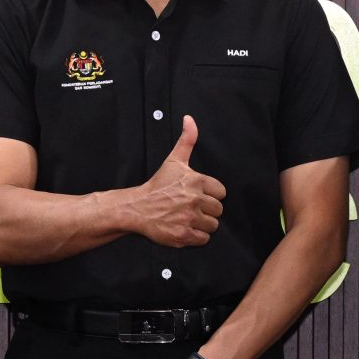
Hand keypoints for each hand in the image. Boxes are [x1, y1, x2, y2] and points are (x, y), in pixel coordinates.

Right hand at [128, 115, 224, 247]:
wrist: (137, 208)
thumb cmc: (157, 186)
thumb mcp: (174, 160)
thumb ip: (187, 139)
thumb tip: (189, 119)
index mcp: (196, 181)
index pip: (221, 192)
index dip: (210, 195)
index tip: (197, 195)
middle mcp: (194, 199)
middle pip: (218, 210)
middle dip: (207, 210)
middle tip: (191, 207)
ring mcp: (189, 218)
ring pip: (213, 226)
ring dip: (202, 224)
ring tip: (188, 218)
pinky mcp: (183, 235)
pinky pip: (203, 239)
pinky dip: (196, 236)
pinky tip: (185, 228)